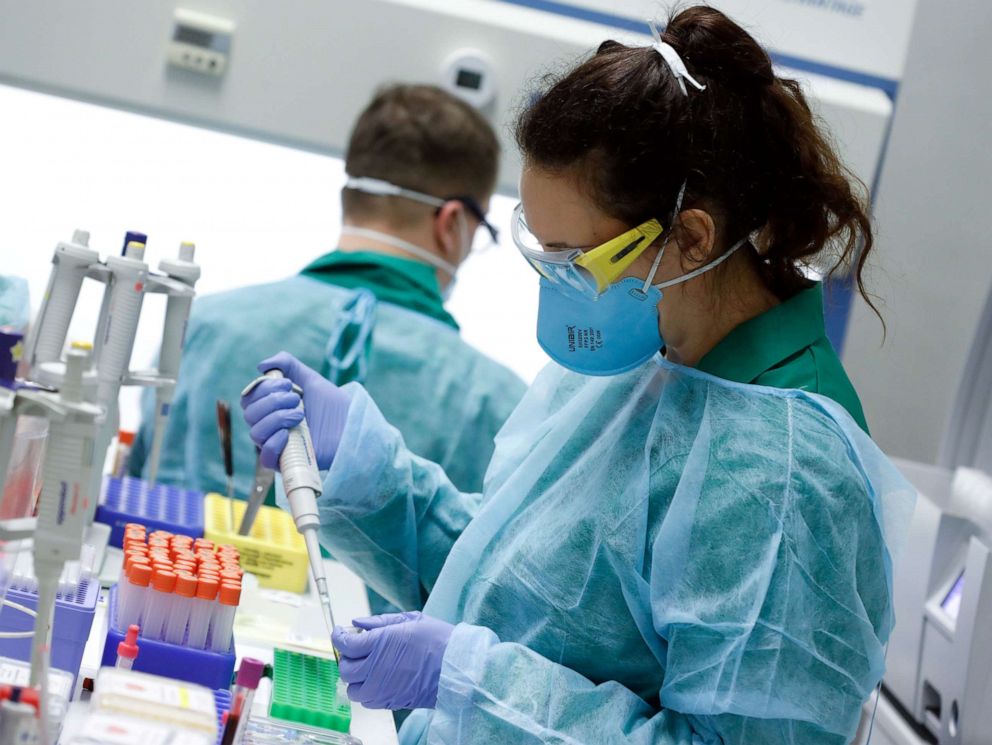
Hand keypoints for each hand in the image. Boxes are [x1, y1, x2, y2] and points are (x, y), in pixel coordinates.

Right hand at [240, 352, 350, 469]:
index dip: (263, 388)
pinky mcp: (286, 462)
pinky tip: (288, 433)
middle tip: (297, 399)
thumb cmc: (332, 406)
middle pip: (250, 414)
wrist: (351, 425)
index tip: (288, 384)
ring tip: (300, 414)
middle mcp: (270, 427)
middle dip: (273, 401)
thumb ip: (288, 365)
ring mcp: (277, 445)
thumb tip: (261, 365)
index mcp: (271, 408)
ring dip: (276, 418)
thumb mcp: (310, 379)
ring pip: (256, 433)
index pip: (249, 399)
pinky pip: (266, 457)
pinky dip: (273, 442)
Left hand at [333, 611, 454, 709]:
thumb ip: (380, 621)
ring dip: (354, 677)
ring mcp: (381, 688)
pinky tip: (377, 679)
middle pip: (345, 667)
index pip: (345, 644)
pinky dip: (365, 690)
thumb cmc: (439, 641)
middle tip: (355, 648)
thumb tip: (357, 623)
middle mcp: (375, 668)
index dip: (338, 637)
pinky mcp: (389, 701)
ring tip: (366, 667)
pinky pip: (366, 700)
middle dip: (346, 657)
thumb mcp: (411, 620)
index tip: (340, 633)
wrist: (457, 668)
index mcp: (380, 643)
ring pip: (352, 688)